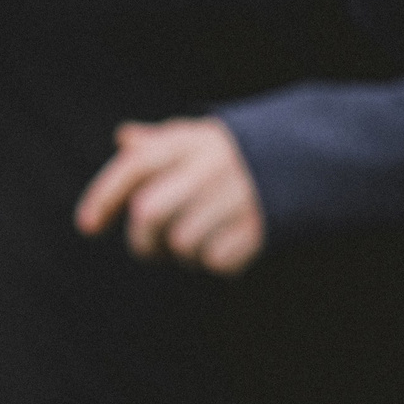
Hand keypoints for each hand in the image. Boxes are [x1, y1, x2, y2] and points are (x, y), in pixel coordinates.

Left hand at [74, 117, 265, 275]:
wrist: (316, 156)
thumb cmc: (243, 155)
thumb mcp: (203, 139)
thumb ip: (160, 143)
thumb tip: (123, 138)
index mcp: (191, 140)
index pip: (134, 166)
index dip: (103, 196)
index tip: (86, 227)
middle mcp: (211, 164)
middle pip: (149, 212)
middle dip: (142, 241)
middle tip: (151, 249)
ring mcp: (239, 194)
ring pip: (182, 243)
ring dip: (184, 256)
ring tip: (199, 244)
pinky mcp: (263, 225)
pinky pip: (216, 261)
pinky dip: (216, 264)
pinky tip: (228, 249)